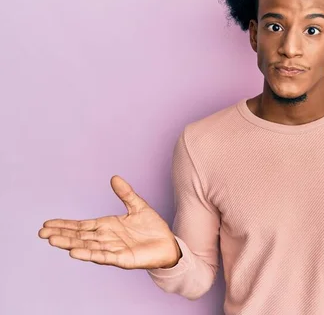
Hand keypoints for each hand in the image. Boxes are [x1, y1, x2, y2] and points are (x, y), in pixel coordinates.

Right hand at [38, 176, 181, 269]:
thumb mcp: (138, 206)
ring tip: (53, 241)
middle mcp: (106, 239)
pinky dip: (89, 254)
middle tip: (41, 233)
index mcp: (107, 226)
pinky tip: (75, 252)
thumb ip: (126, 194)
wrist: (168, 244)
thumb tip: (114, 177)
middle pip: (79, 236)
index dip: (64, 225)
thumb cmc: (152, 228)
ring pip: (87, 247)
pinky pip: (103, 256)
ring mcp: (112, 250)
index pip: (81, 226)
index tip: (46, 224)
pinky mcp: (122, 259)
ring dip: (70, 244)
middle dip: (61, 234)